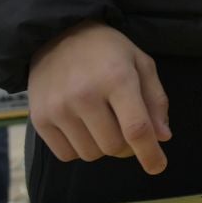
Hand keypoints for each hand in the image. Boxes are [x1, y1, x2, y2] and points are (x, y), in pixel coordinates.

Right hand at [28, 21, 171, 173]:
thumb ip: (155, 100)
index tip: (158, 167)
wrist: (57, 35)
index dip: (150, 153)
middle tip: (125, 128)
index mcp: (117, 78)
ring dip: (102, 146)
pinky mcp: (39, 119)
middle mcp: (85, 95)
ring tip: (101, 120)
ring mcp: (59, 108)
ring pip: (91, 154)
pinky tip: (81, 125)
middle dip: (126, 145)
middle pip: (114, 147)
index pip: (136, 128)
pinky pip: (66, 155)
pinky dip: (79, 148)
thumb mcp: (140, 63)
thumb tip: (162, 138)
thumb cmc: (107, 50)